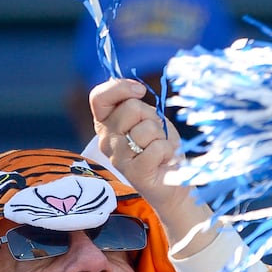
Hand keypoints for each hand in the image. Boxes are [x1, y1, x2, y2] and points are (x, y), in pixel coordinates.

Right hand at [89, 79, 216, 257]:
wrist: (172, 183)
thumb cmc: (160, 148)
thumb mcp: (148, 120)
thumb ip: (135, 105)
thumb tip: (134, 89)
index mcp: (106, 124)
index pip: (99, 97)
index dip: (119, 88)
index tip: (140, 91)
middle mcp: (106, 139)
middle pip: (130, 108)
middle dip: (151, 117)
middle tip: (155, 134)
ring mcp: (118, 157)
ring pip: (146, 128)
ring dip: (161, 136)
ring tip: (160, 150)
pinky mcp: (134, 172)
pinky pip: (156, 148)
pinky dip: (167, 151)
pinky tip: (163, 161)